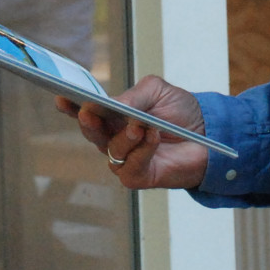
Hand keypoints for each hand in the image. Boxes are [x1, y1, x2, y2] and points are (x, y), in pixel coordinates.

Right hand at [55, 75, 208, 190]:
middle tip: (89, 110)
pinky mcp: (139, 177)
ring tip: (140, 125)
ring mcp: (125, 160)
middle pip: (91, 133)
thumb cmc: (180, 111)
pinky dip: (142, 151)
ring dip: (126, 136)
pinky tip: (153, 137)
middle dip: (89, 122)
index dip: (70, 107)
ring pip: (112, 150)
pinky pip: (131, 167)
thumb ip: (134, 96)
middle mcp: (114, 138)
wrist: (209, 134)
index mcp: (113, 117)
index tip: (61, 97)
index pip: (86, 112)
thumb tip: (113, 105)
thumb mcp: (156, 91)